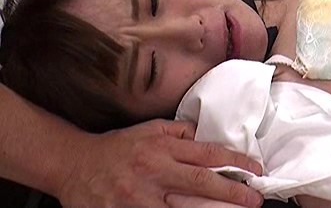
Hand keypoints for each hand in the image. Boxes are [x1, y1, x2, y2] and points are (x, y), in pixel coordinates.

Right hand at [57, 120, 262, 207]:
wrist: (74, 163)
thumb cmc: (117, 147)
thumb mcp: (150, 130)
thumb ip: (180, 133)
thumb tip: (206, 134)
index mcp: (162, 149)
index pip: (207, 154)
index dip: (235, 162)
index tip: (255, 170)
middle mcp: (154, 172)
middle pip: (201, 183)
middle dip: (232, 192)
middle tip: (255, 200)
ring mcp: (140, 197)